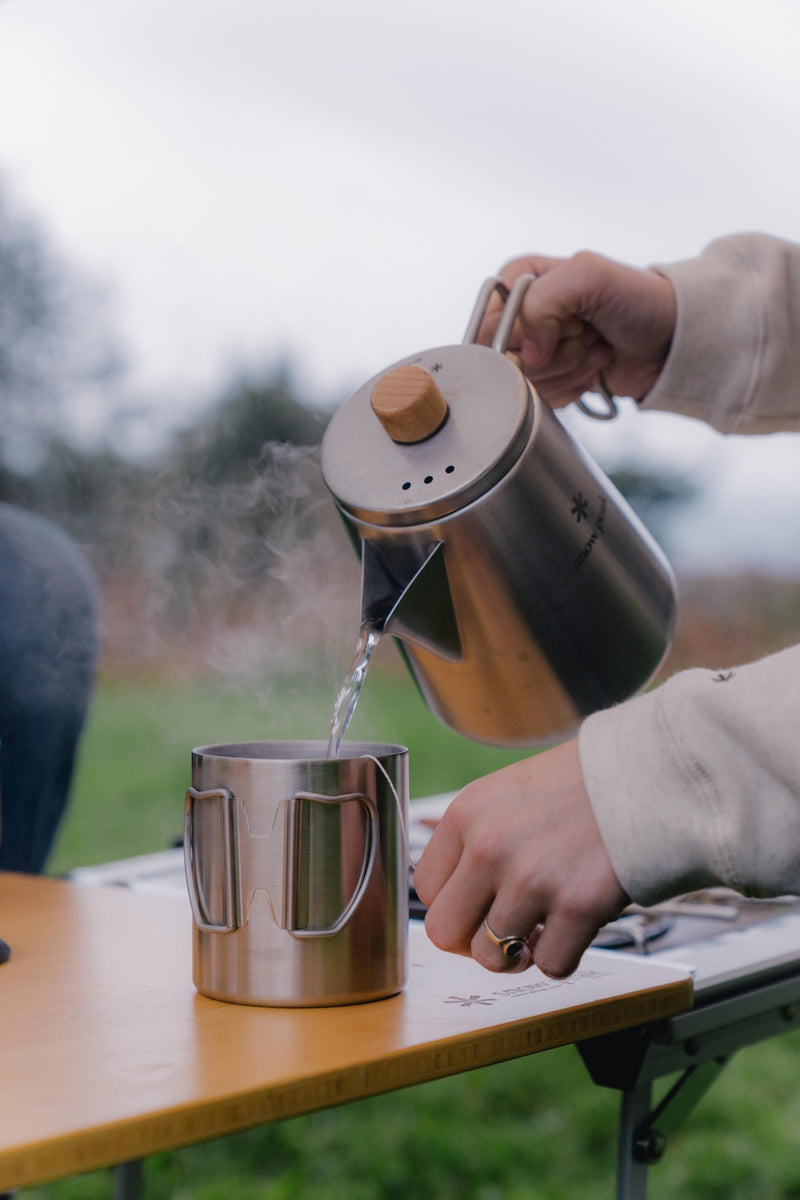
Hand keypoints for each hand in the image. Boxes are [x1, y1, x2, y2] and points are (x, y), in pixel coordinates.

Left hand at [413, 739, 628, 977]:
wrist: (646, 772)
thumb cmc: (579, 786)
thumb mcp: (506, 794)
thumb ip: (476, 841)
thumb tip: (457, 900)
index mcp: (466, 814)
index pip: (425, 888)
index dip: (453, 906)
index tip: (478, 906)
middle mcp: (489, 847)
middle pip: (445, 932)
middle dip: (473, 941)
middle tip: (505, 931)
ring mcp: (531, 879)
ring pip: (492, 958)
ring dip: (517, 955)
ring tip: (541, 930)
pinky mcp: (578, 906)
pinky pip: (550, 965)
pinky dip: (563, 956)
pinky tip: (576, 926)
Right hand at [479, 251, 676, 408]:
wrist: (671, 340)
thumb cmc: (638, 298)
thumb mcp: (588, 275)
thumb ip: (542, 300)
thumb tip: (528, 353)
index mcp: (519, 280)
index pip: (489, 323)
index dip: (524, 334)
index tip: (559, 328)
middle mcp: (522, 315)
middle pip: (506, 359)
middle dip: (553, 354)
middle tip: (584, 335)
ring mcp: (536, 351)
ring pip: (524, 383)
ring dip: (567, 371)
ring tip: (594, 349)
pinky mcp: (549, 380)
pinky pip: (540, 400)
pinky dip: (571, 389)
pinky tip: (593, 370)